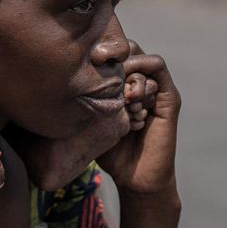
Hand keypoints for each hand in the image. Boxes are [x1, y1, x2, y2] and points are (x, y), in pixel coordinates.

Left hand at [97, 54, 180, 195]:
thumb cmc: (111, 152)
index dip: (99, 51)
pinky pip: (158, 69)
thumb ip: (84, 101)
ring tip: (121, 96)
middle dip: (114, 56)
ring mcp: (156, 89)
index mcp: (123, 86)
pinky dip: (144, 75)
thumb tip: (57, 82)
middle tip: (99, 65)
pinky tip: (133, 96)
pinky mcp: (169, 98)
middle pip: (129, 49)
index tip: (85, 60)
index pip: (113, 54)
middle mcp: (141, 83)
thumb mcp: (91, 121)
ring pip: (142, 57)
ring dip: (129, 71)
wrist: (135, 178)